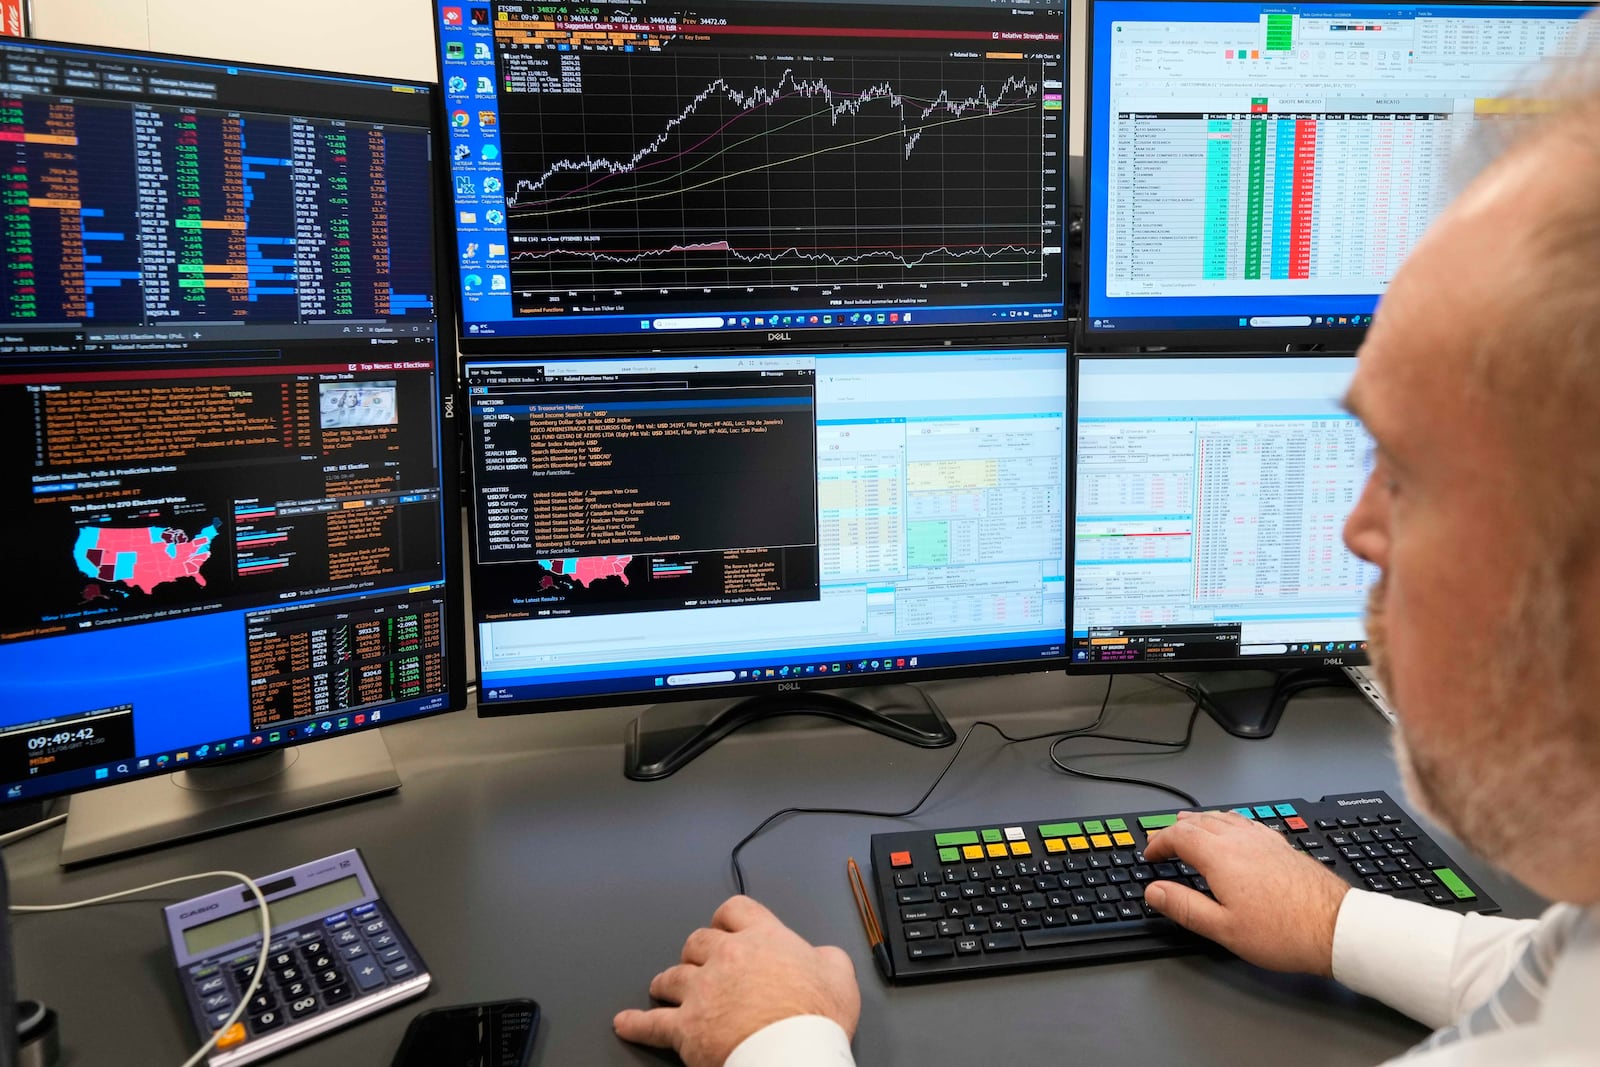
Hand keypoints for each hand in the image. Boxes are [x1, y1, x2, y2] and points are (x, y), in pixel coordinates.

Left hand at [613, 895, 859, 1066]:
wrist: (792, 1054)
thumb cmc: (815, 1017)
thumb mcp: (839, 973)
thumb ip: (825, 956)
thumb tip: (821, 957)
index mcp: (762, 938)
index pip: (735, 910)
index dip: (727, 918)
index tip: (724, 926)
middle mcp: (726, 957)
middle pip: (697, 941)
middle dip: (697, 952)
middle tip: (700, 963)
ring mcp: (702, 991)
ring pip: (672, 976)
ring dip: (668, 981)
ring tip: (665, 988)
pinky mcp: (686, 1028)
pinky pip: (652, 1023)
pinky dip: (636, 1024)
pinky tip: (625, 1023)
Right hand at [1143, 810, 1349, 975]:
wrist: (1335, 928)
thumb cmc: (1283, 932)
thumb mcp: (1223, 928)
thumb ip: (1184, 906)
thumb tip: (1154, 891)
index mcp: (1221, 857)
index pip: (1179, 836)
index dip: (1158, 842)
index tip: (1151, 855)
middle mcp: (1241, 840)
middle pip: (1199, 821)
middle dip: (1176, 828)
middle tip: (1164, 840)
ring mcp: (1264, 840)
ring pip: (1223, 817)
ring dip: (1200, 820)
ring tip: (1190, 824)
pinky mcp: (1281, 845)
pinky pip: (1245, 822)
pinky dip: (1227, 822)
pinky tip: (1233, 829)